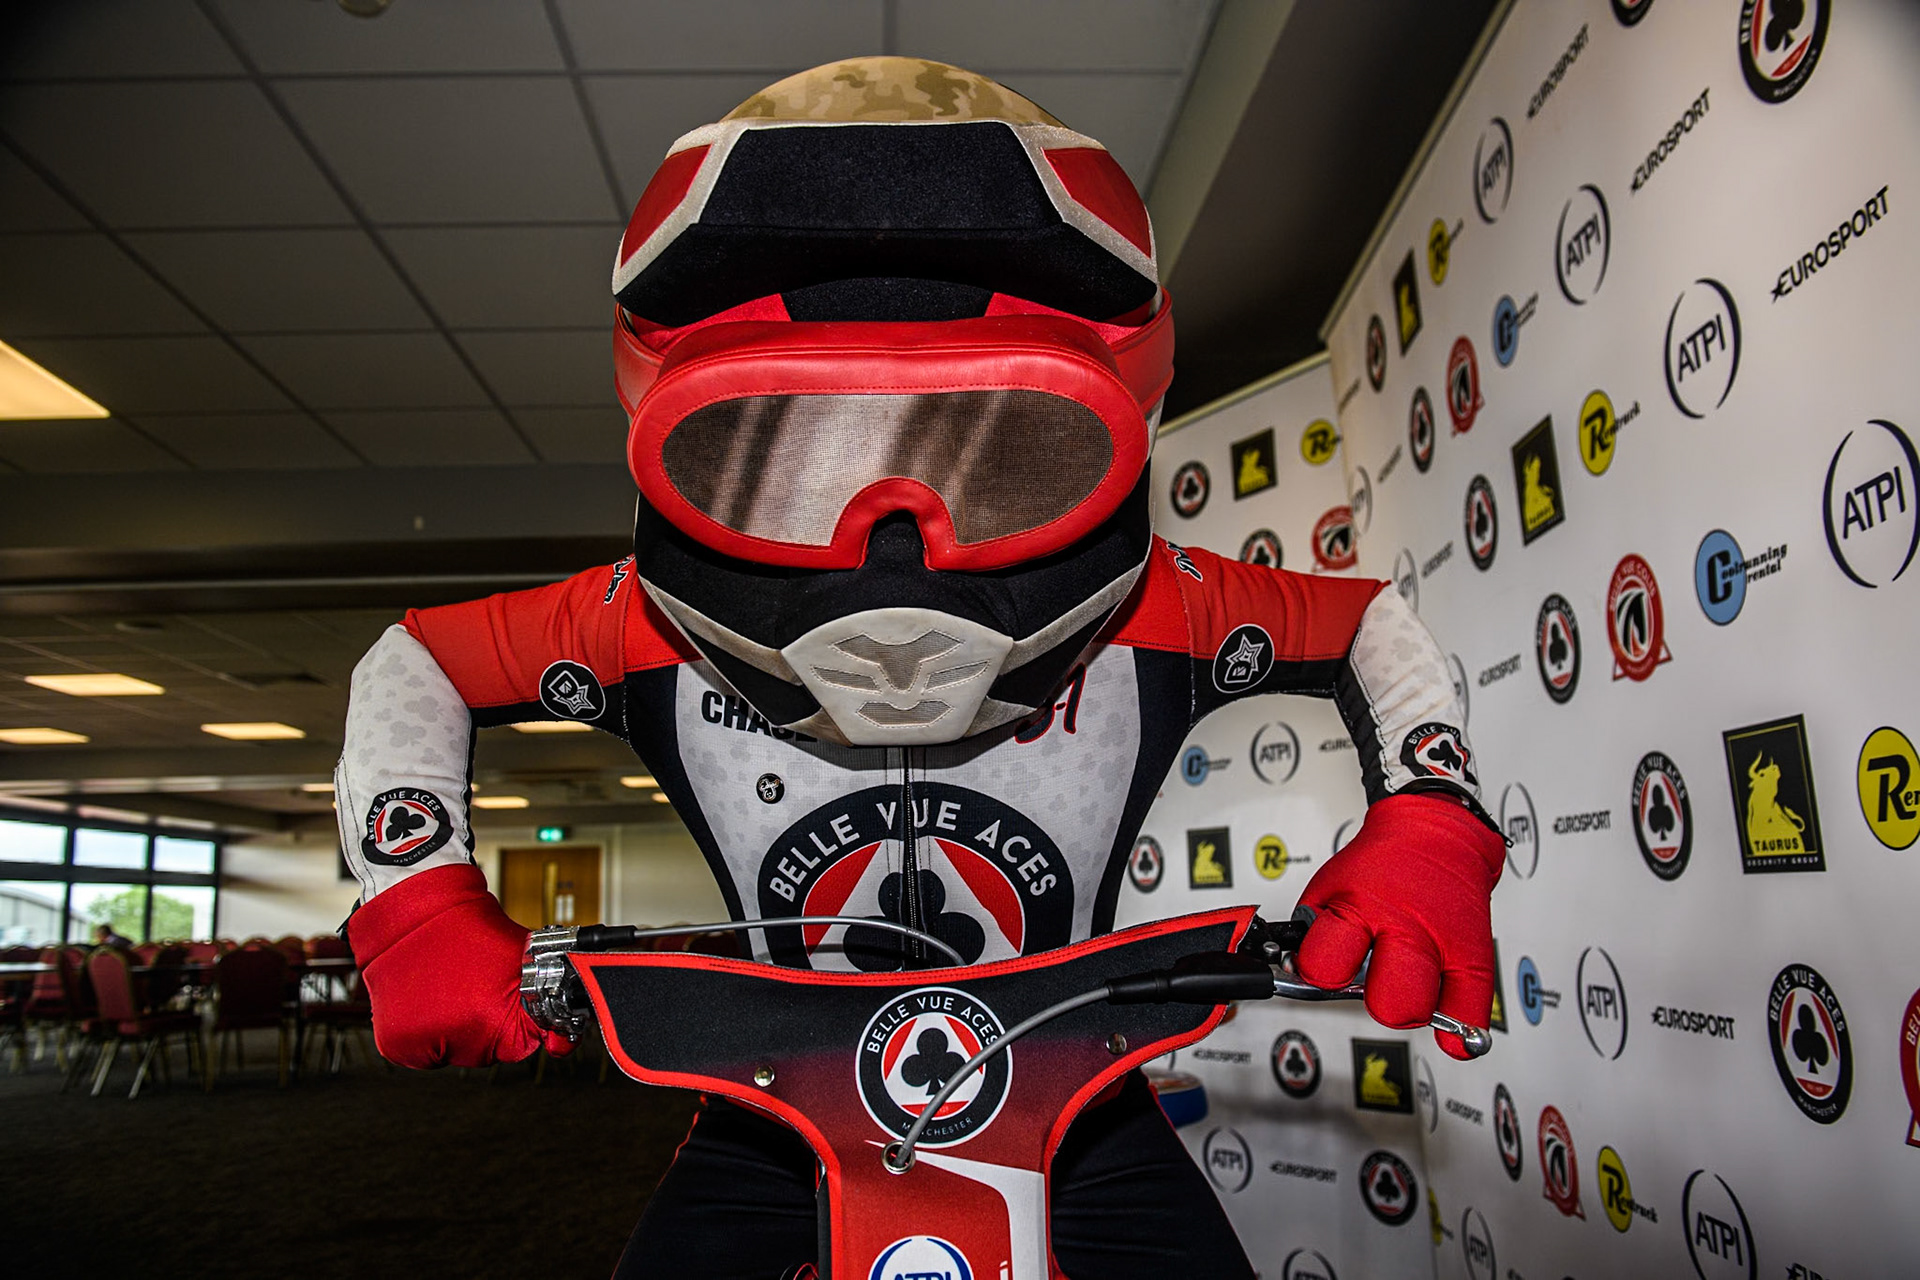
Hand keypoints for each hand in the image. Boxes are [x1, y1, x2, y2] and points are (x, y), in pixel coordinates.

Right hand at [348, 863, 574, 1068]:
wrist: (411, 908)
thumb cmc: (466, 926)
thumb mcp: (520, 957)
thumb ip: (544, 1003)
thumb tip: (562, 1043)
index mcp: (491, 1020)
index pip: (522, 1046)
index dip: (521, 1024)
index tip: (513, 1006)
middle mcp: (456, 1038)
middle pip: (486, 1050)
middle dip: (485, 1023)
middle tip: (473, 986)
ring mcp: (422, 1043)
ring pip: (453, 1051)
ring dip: (454, 1028)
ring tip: (447, 986)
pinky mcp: (395, 1043)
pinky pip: (422, 1052)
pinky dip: (425, 1032)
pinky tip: (426, 999)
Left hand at [1294, 792, 1503, 1059]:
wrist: (1437, 834)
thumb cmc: (1381, 864)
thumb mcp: (1330, 884)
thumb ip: (1314, 928)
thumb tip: (1297, 968)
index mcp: (1359, 906)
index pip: (1324, 965)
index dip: (1317, 972)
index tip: (1322, 967)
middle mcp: (1404, 928)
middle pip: (1384, 1003)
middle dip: (1372, 1000)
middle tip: (1371, 981)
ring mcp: (1442, 946)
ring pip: (1422, 1010)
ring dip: (1409, 1009)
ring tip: (1404, 987)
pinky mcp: (1476, 958)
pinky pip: (1471, 1012)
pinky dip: (1460, 1029)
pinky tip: (1449, 1031)